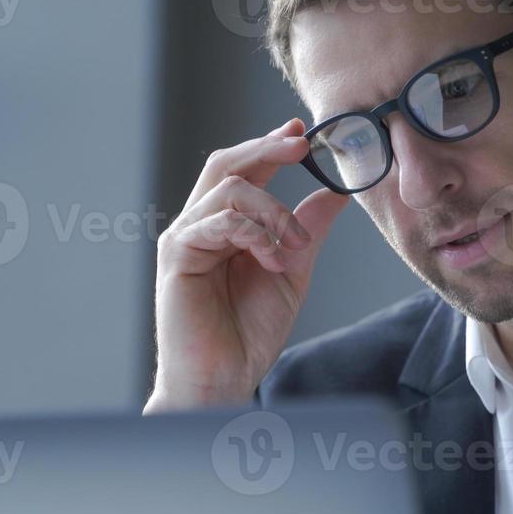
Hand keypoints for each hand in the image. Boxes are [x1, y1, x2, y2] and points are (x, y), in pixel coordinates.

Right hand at [145, 117, 349, 411]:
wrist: (221, 381)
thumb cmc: (247, 334)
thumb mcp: (292, 272)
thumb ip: (306, 231)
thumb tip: (335, 193)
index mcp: (224, 226)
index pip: (243, 170)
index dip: (269, 146)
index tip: (301, 132)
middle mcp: (199, 225)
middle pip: (226, 163)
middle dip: (265, 148)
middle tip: (299, 143)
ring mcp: (184, 239)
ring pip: (227, 189)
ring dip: (272, 210)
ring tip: (293, 248)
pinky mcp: (177, 257)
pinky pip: (216, 222)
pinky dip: (253, 232)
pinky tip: (272, 258)